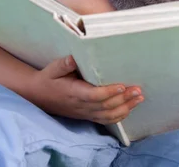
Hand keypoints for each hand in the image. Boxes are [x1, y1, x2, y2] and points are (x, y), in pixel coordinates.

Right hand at [28, 55, 143, 124]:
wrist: (39, 96)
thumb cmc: (48, 79)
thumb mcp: (52, 68)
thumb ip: (64, 64)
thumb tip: (73, 57)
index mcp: (73, 92)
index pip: (94, 95)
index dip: (109, 92)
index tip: (122, 86)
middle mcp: (81, 106)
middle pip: (105, 106)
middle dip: (123, 99)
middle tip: (138, 90)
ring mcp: (84, 113)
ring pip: (108, 115)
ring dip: (125, 108)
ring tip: (139, 98)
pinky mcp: (87, 115)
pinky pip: (105, 120)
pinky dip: (119, 116)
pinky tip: (129, 109)